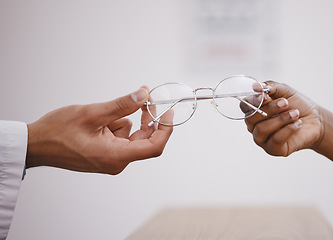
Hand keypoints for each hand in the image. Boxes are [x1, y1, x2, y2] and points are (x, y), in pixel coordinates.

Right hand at [26, 87, 172, 174]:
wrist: (36, 145)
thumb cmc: (58, 132)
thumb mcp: (92, 113)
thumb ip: (122, 105)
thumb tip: (144, 94)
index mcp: (115, 156)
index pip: (153, 147)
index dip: (166, 130)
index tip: (168, 113)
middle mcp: (116, 162)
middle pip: (143, 139)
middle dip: (144, 119)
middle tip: (143, 100)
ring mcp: (110, 159)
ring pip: (130, 136)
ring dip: (124, 121)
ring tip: (102, 115)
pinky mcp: (105, 155)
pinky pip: (120, 137)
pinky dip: (115, 125)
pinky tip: (98, 122)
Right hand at [245, 81, 323, 156]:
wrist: (315, 120)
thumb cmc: (298, 105)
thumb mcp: (285, 91)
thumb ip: (270, 87)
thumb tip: (256, 86)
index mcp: (254, 110)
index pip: (244, 106)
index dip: (254, 101)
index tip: (268, 96)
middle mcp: (254, 126)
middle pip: (251, 118)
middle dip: (269, 109)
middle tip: (285, 103)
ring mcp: (262, 139)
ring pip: (262, 129)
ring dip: (281, 119)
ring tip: (295, 113)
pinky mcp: (272, 149)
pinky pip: (275, 140)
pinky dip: (288, 130)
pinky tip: (297, 124)